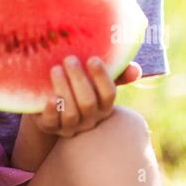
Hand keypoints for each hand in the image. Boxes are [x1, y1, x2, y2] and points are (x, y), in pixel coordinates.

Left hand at [27, 57, 141, 137]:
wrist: (48, 102)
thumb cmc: (78, 86)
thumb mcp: (94, 79)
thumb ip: (115, 73)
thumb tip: (136, 70)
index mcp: (103, 106)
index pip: (108, 94)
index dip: (102, 78)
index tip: (92, 59)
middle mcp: (89, 119)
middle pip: (88, 103)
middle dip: (79, 80)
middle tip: (69, 59)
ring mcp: (69, 126)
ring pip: (70, 113)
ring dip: (63, 89)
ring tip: (55, 69)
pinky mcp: (49, 127)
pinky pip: (51, 122)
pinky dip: (51, 111)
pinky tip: (48, 97)